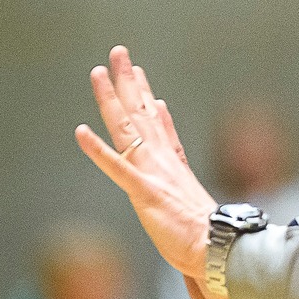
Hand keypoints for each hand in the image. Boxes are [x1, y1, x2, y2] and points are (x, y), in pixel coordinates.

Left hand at [74, 48, 218, 279]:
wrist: (217, 246)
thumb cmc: (205, 231)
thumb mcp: (191, 196)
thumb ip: (181, 169)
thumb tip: (178, 156)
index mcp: (173, 164)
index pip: (156, 122)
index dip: (144, 95)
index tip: (137, 72)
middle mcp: (162, 161)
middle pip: (141, 112)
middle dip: (127, 81)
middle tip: (118, 52)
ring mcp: (152, 173)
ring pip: (127, 128)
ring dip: (110, 99)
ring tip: (98, 73)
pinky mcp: (144, 191)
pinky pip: (117, 167)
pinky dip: (97, 149)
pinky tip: (80, 132)